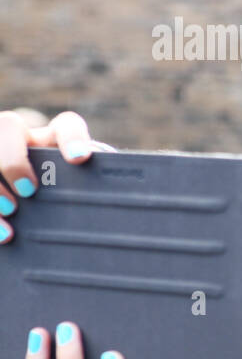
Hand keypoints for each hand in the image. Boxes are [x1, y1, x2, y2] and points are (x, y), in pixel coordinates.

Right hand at [0, 109, 110, 244]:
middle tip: (29, 191)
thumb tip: (114, 224)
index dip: (73, 138)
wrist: (33, 210)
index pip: (66, 125)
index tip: (80, 160)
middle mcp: (19, 141)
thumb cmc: (65, 205)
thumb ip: (89, 198)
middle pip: (7, 126)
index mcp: (53, 141)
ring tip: (9, 212)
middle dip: (14, 158)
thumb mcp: (76, 198)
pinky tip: (0, 233)